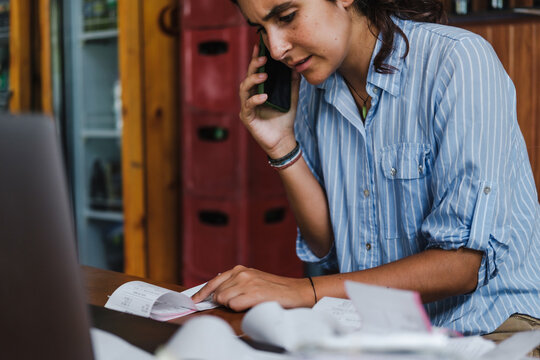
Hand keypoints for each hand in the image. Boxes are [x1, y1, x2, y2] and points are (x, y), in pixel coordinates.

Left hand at [191, 265, 312, 311]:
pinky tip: (252, 304)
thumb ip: (235, 284)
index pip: (213, 281)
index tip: (193, 301)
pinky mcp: (253, 293)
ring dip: (233, 305)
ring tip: (249, 302)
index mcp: (240, 269)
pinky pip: (234, 305)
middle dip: (223, 302)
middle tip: (240, 302)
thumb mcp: (253, 280)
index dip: (201, 293)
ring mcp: (247, 282)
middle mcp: (241, 273)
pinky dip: (240, 308)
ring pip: (224, 300)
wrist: (296, 291)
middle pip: (217, 294)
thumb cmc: (275, 289)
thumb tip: (216, 295)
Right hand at [239, 43, 300, 158]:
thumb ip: (292, 83)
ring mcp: (246, 107)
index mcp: (258, 90)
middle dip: (254, 66)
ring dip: (253, 80)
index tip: (259, 46)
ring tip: (264, 76)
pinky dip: (255, 100)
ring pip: (244, 89)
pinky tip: (264, 96)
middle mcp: (250, 97)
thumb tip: (295, 67)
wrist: (283, 140)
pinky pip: (248, 106)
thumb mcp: (291, 98)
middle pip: (247, 77)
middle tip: (262, 58)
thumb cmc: (284, 119)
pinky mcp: (247, 118)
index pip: (255, 72)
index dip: (255, 59)